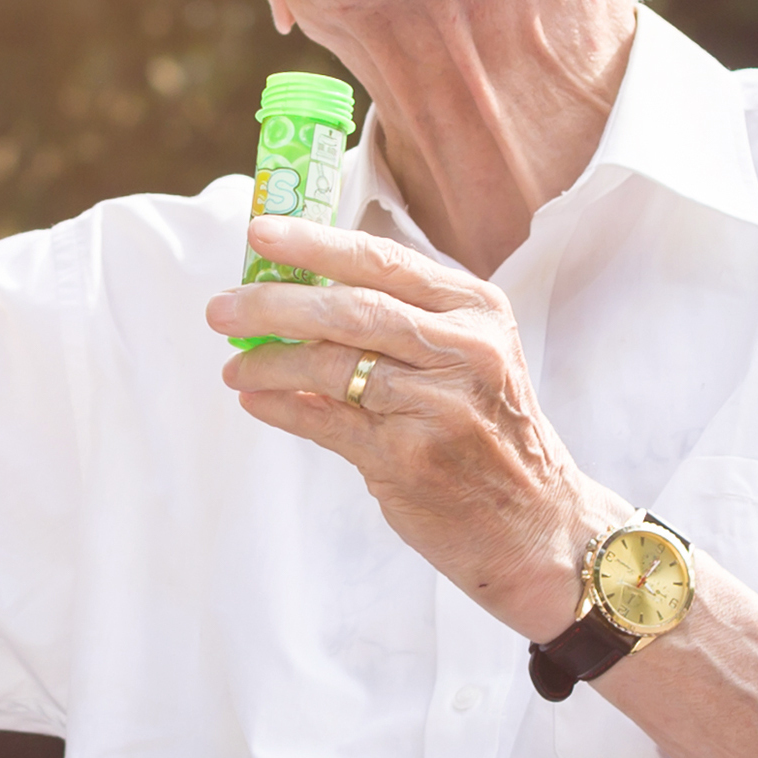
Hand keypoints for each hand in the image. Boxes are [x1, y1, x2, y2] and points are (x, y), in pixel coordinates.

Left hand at [203, 214, 622, 641]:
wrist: (536, 523)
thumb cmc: (491, 430)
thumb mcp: (473, 356)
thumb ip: (406, 317)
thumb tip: (302, 286)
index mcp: (476, 310)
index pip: (382, 260)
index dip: (314, 243)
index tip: (259, 234)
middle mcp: (464, 350)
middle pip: (350, 309)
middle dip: (274, 304)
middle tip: (221, 308)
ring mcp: (438, 405)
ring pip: (331, 365)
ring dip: (270, 363)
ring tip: (235, 366)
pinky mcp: (409, 458)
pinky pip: (325, 421)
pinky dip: (282, 407)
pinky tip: (256, 399)